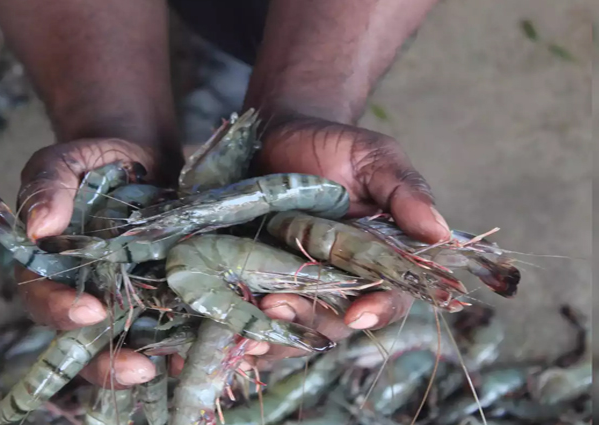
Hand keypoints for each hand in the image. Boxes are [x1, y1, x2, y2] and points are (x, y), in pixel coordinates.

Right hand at [15, 138, 164, 388]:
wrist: (139, 157)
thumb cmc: (92, 161)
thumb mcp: (63, 163)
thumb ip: (47, 188)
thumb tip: (39, 227)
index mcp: (47, 269)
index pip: (43, 300)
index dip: (61, 312)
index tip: (90, 311)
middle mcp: (84, 293)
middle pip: (86, 342)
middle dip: (109, 361)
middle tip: (138, 367)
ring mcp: (124, 299)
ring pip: (130, 343)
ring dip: (153, 360)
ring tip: (178, 367)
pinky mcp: (161, 295)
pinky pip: (169, 327)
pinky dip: (184, 341)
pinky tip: (205, 345)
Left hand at [252, 115, 451, 360]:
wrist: (279, 136)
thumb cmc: (335, 146)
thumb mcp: (375, 158)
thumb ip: (406, 191)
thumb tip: (440, 234)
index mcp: (378, 259)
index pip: (389, 297)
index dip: (378, 310)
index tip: (358, 313)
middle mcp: (339, 281)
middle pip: (333, 322)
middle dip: (308, 322)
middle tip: (277, 305)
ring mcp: (296, 285)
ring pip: (292, 328)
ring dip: (271, 336)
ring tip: (247, 334)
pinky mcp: (257, 282)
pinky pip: (253, 317)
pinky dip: (239, 331)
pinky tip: (220, 334)